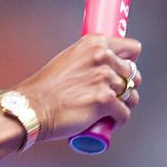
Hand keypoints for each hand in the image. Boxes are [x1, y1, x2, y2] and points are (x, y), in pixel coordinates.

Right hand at [13, 34, 142, 143]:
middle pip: (133, 74)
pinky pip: (124, 114)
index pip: (132, 48)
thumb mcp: (69, 59)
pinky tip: (109, 123)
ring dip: (124, 105)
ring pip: (131, 95)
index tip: (125, 72)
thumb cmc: (46, 87)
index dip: (130, 62)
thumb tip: (103, 67)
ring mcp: (104, 78)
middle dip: (126, 87)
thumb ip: (88, 58)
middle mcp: (102, 57)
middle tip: (114, 96)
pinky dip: (119, 121)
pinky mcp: (105, 100)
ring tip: (111, 111)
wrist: (33, 106)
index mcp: (94, 43)